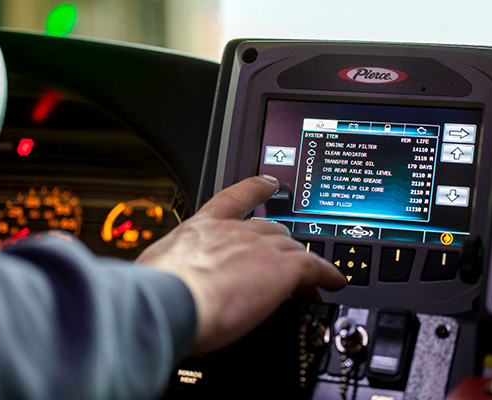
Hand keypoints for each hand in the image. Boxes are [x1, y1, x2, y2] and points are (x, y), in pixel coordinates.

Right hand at [136, 175, 346, 354]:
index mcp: (204, 227)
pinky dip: (327, 274)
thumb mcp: (157, 270)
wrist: (169, 302)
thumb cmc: (156, 291)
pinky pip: (313, 267)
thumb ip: (174, 268)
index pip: (236, 198)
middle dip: (279, 246)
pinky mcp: (280, 269)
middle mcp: (236, 231)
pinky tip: (334, 282)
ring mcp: (260, 247)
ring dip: (301, 264)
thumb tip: (168, 282)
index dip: (257, 189)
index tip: (270, 183)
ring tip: (310, 281)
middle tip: (283, 264)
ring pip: (292, 249)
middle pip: (271, 230)